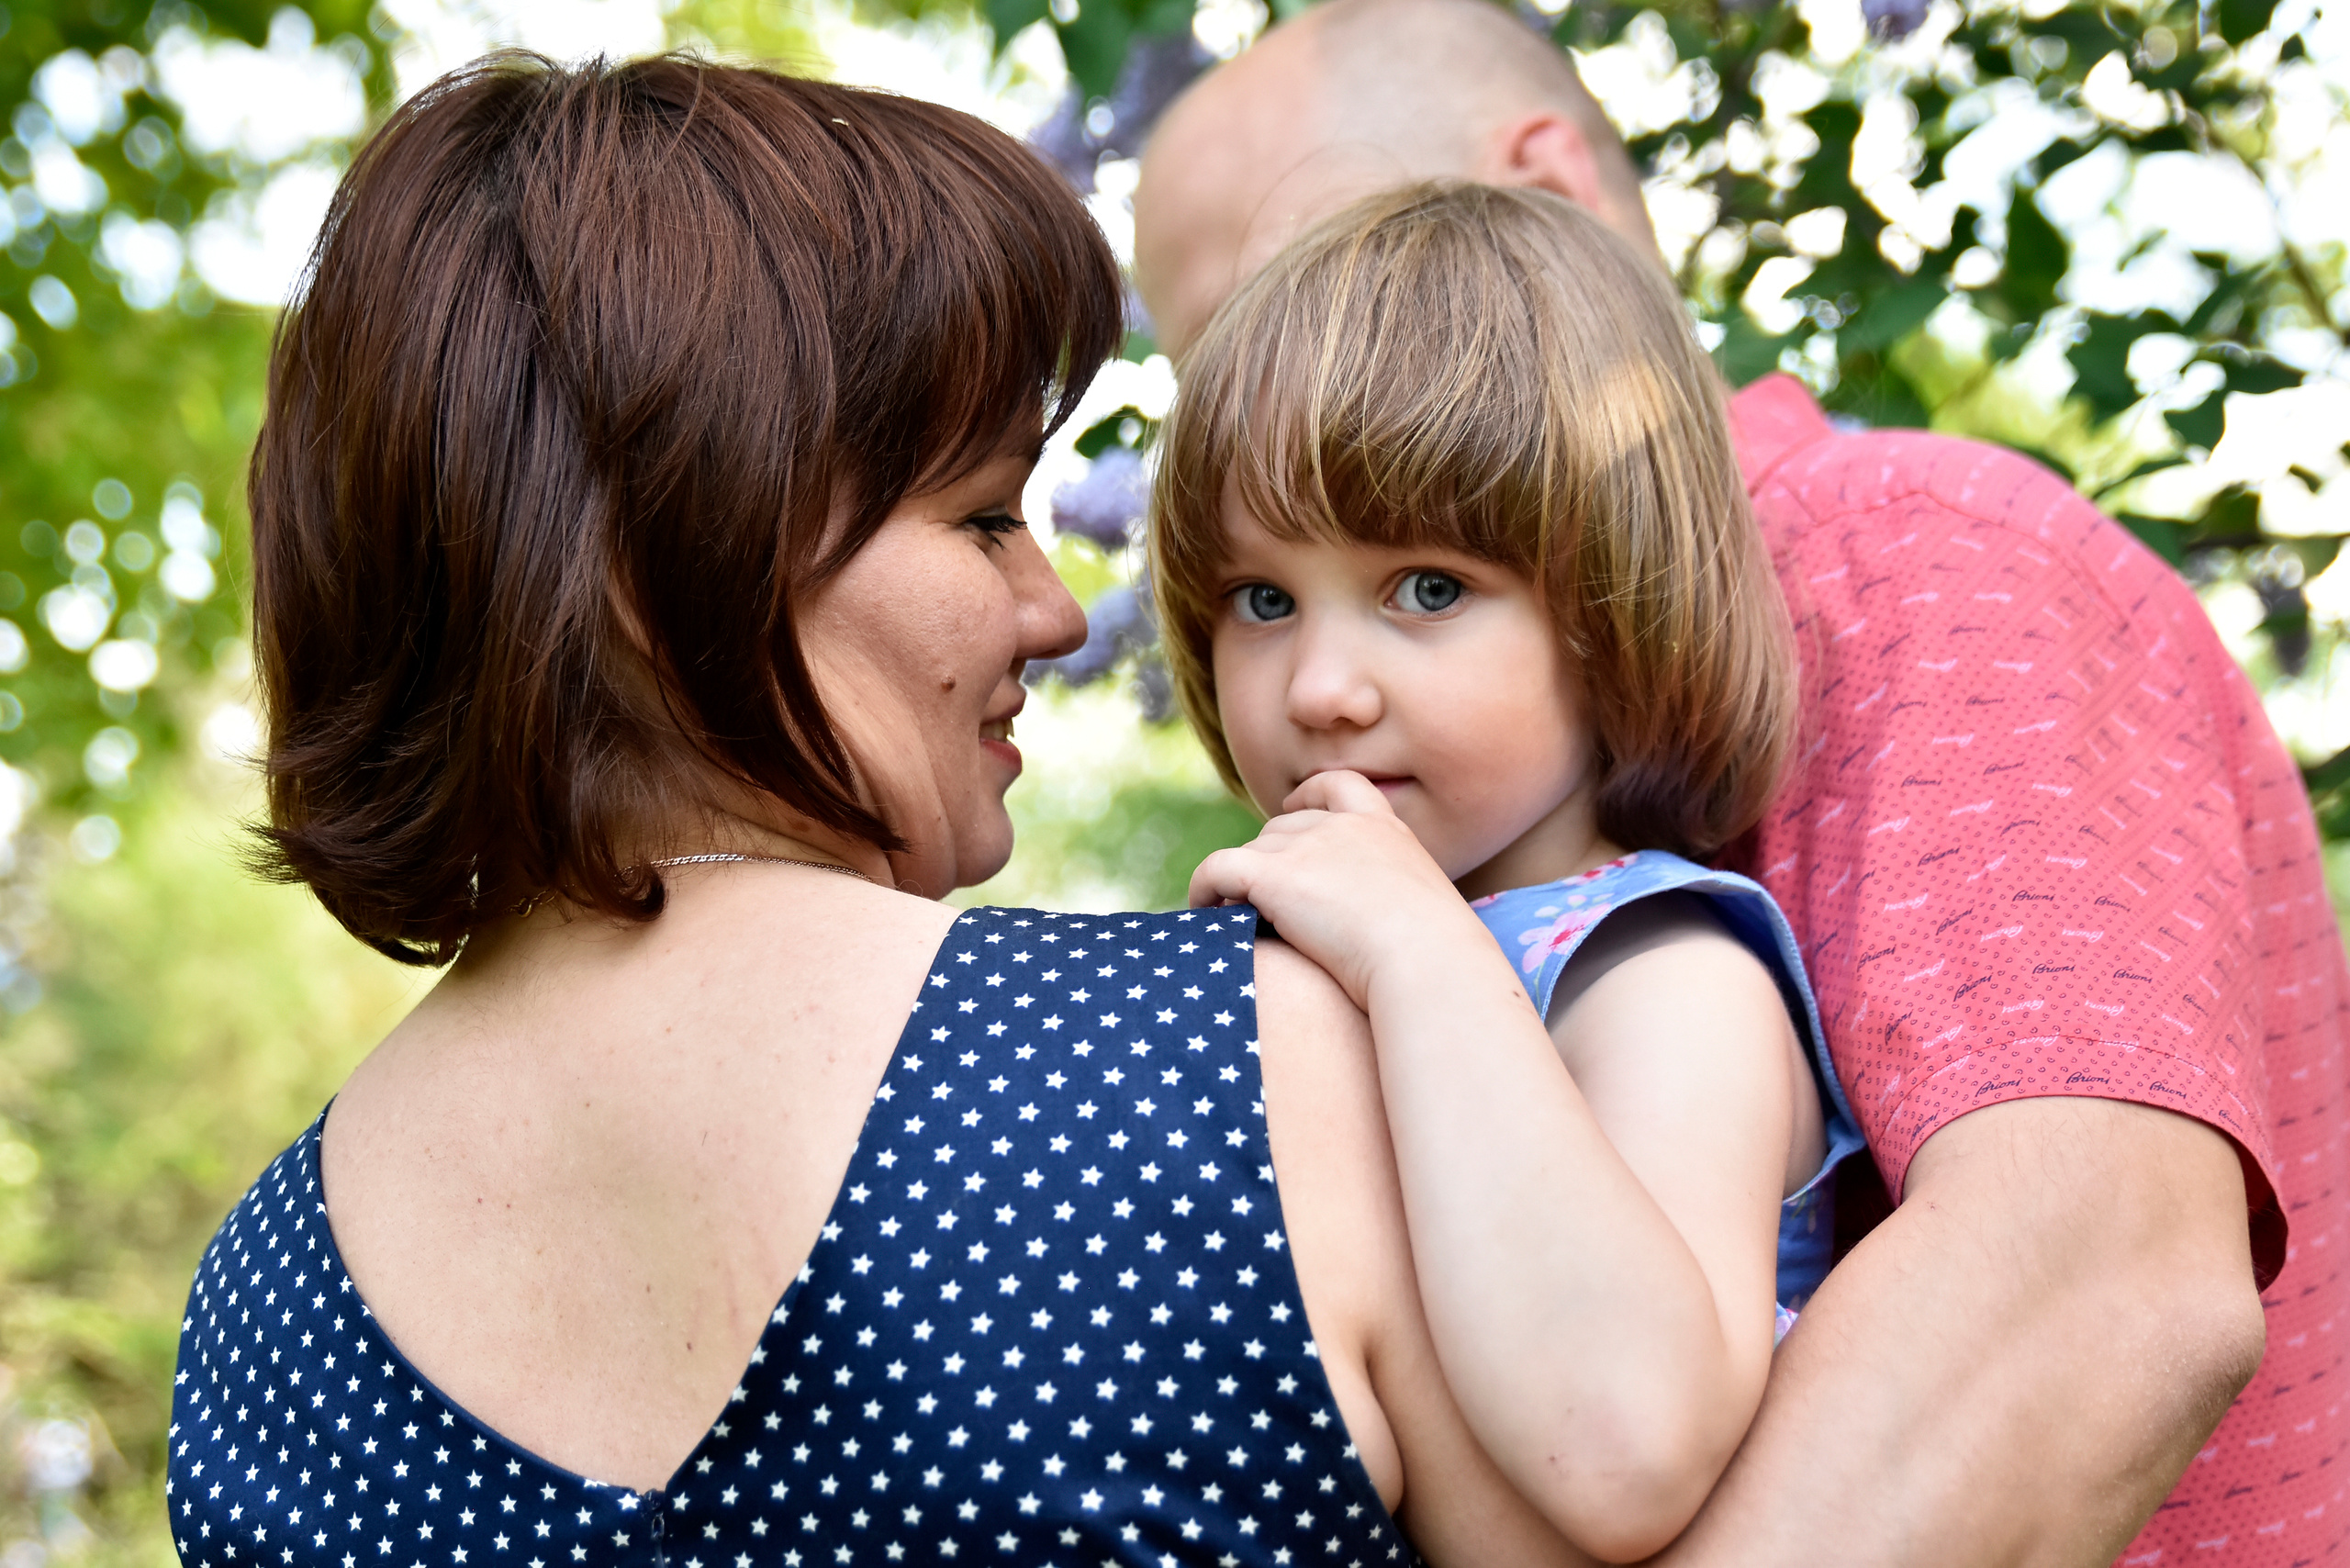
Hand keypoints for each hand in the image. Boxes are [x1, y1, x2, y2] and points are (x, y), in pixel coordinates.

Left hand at [1188, 770, 1483, 1008]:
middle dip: (1268, 858)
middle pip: (1284, 826)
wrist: (1428, 962)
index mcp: (1386, 830)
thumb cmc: (1436, 959)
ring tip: (1226, 916)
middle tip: (1259, 900)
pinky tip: (1201, 912)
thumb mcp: (1427, 914)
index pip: (1341, 786)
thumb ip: (1400, 904)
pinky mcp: (1274, 873)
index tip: (1292, 808)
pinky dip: (1203, 886)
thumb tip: (1389, 929)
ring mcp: (1308, 846)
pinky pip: (1218, 869)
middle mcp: (1344, 827)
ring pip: (1252, 852)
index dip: (1310, 796)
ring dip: (1239, 883)